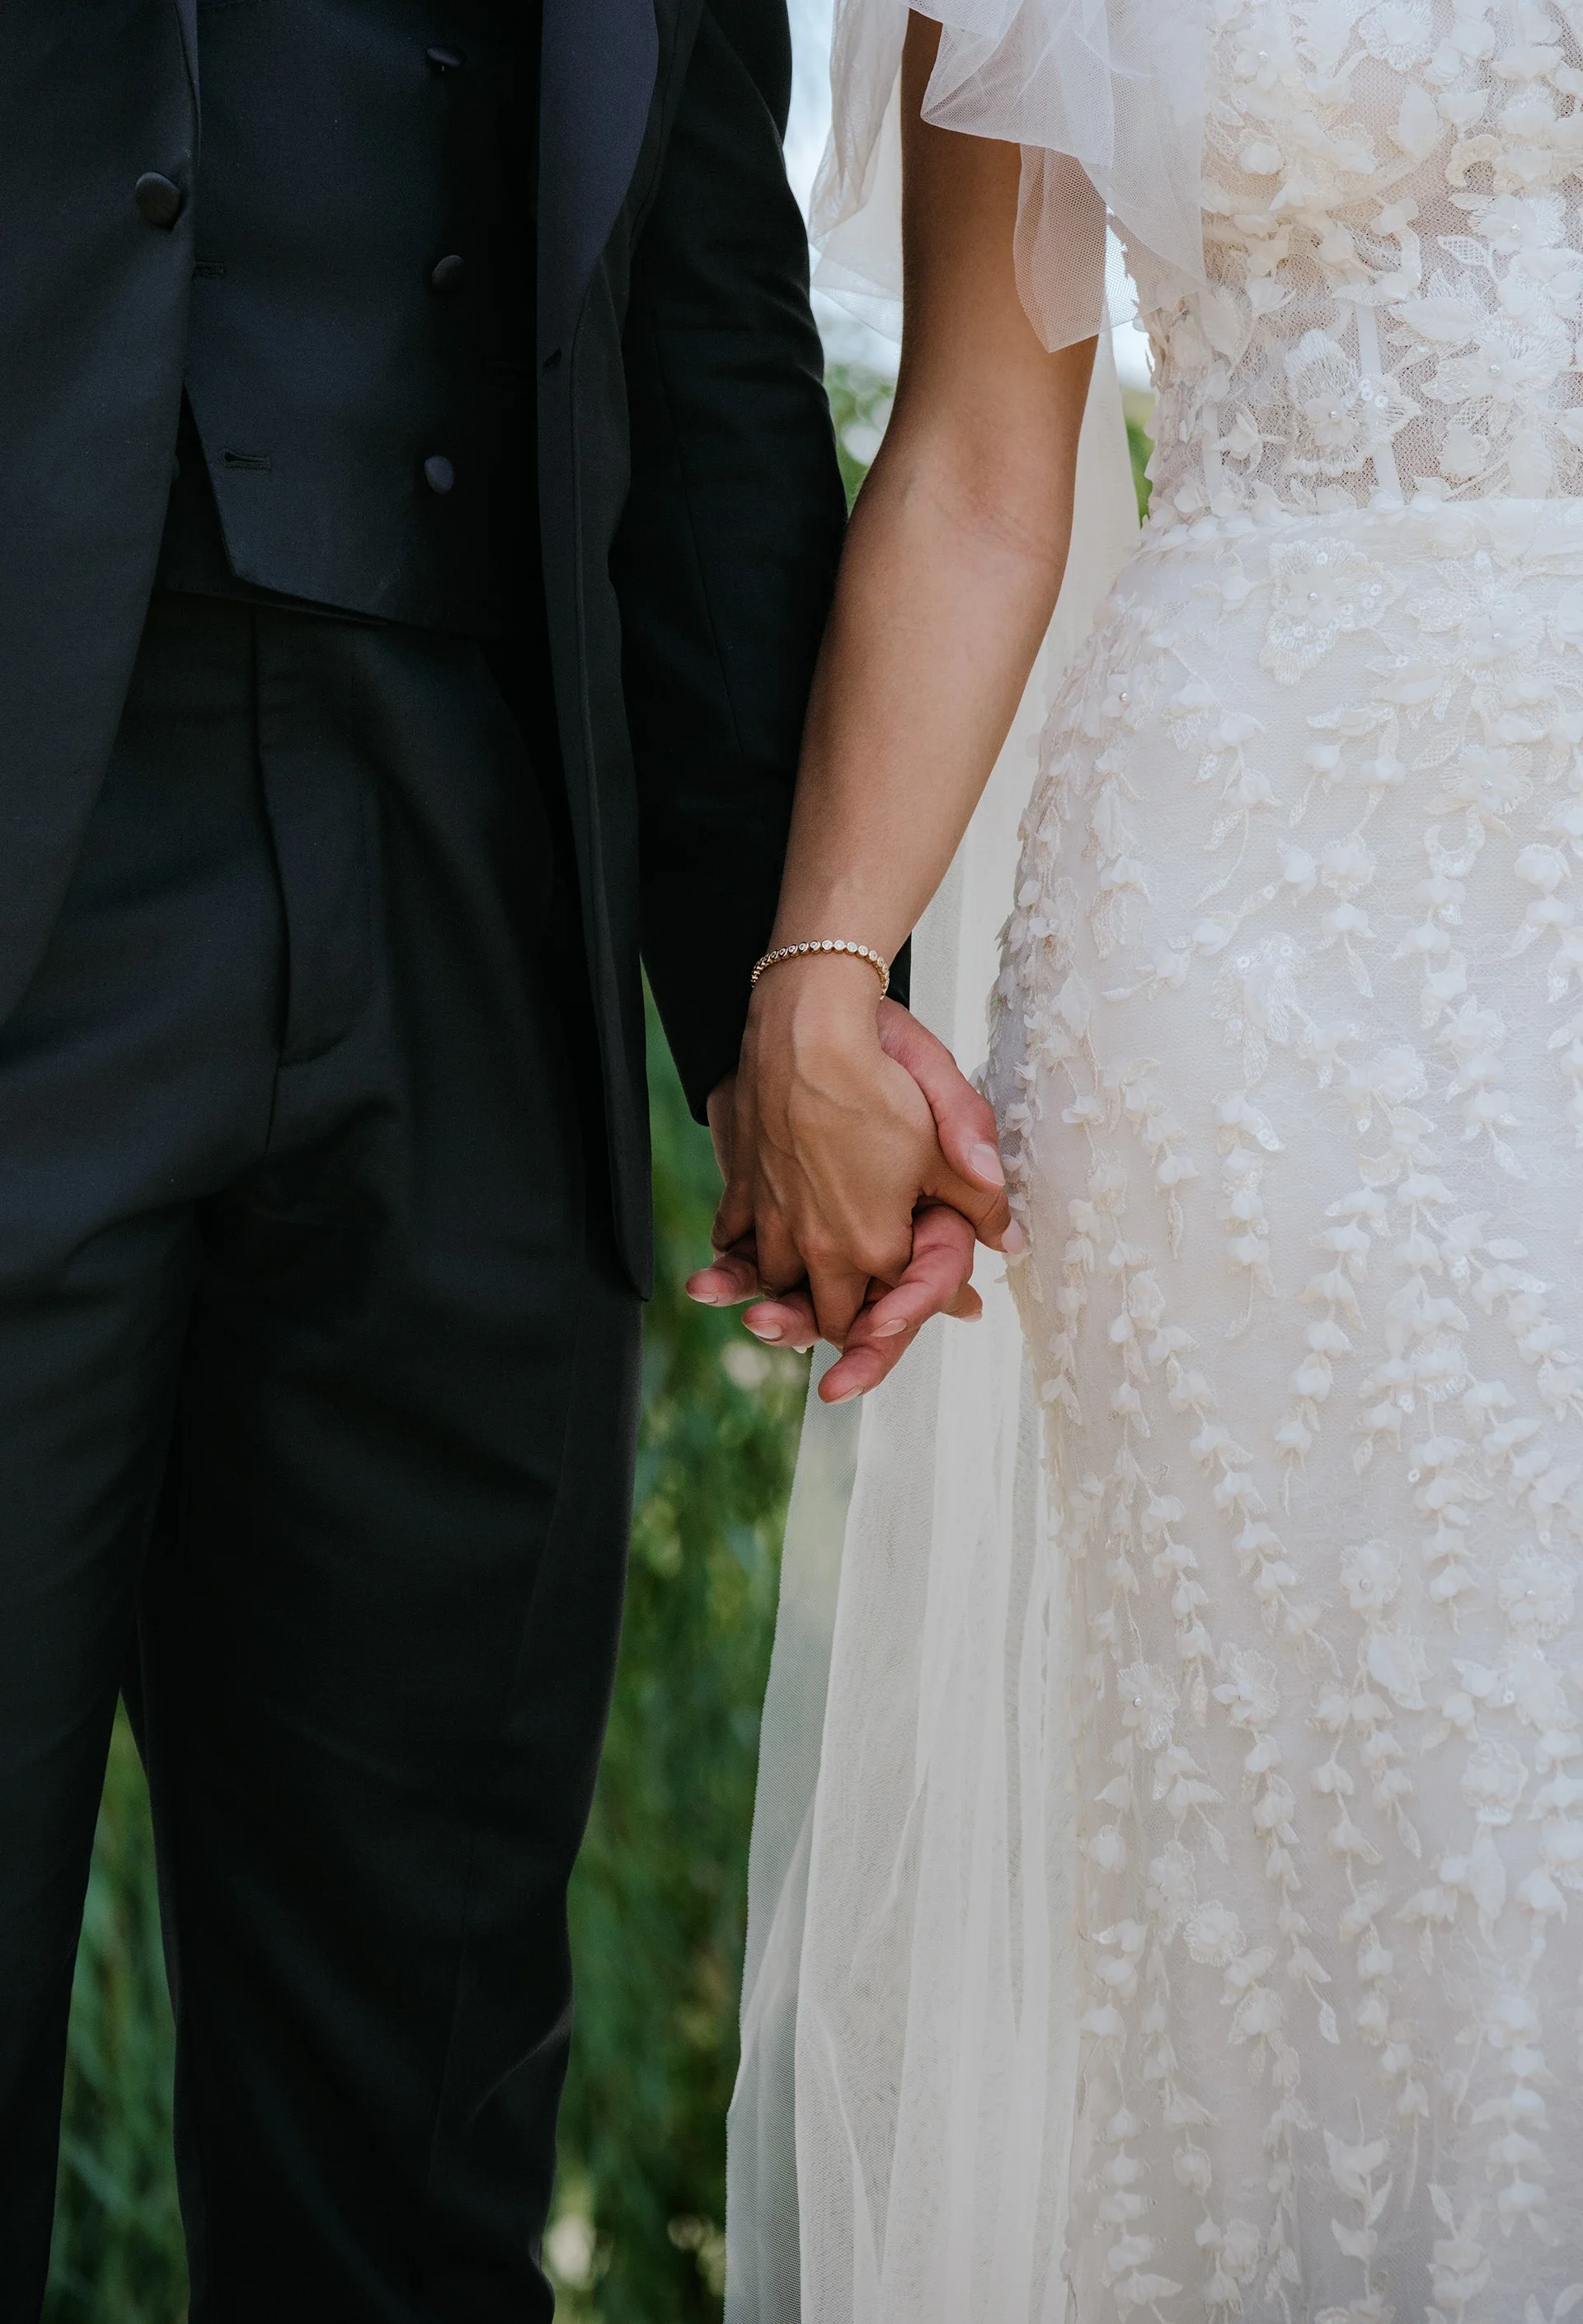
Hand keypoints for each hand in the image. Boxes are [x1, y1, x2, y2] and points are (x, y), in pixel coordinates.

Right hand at [686, 987, 1019, 1392]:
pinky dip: (742, 1253)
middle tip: (861, 1327)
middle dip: (847, 1329)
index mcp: (874, 1243)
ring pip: (776, 1284)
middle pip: (828, 1316)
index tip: (938, 1312)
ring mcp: (771, 1218)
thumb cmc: (879, 1076)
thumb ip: (981, 1196)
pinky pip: (733, 1240)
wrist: (804, 1029)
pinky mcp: (740, 1185)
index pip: (897, 1305)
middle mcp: (817, 1245)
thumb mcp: (948, 1136)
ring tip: (803, 1295)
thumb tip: (1011, 1239)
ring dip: (791, 1296)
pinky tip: (752, 1250)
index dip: (922, 1309)